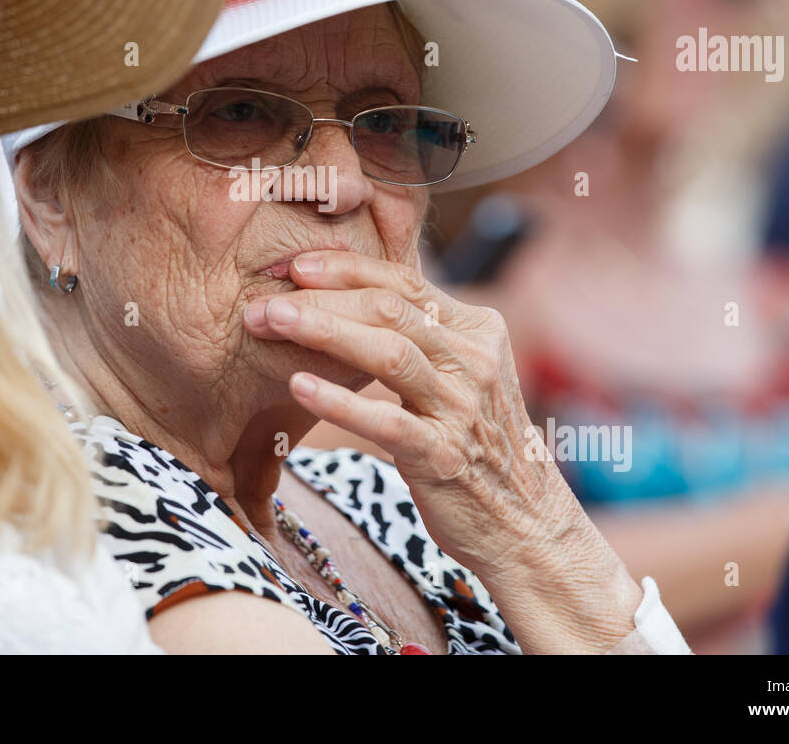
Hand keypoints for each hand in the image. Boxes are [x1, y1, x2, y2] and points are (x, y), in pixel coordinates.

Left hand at [242, 249, 641, 651]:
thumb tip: (356, 292)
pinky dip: (338, 401)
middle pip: (390, 309)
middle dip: (321, 298)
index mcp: (477, 330)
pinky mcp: (445, 456)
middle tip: (265, 300)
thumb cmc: (477, 444)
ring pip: (389, 352)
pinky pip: (386, 421)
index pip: (405, 281)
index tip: (294, 266)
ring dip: (323, 332)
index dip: (346, 268)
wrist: (524, 523)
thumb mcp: (461, 376)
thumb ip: (422, 335)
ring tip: (271, 324)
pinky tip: (297, 386)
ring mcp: (462, 408)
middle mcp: (474, 361)